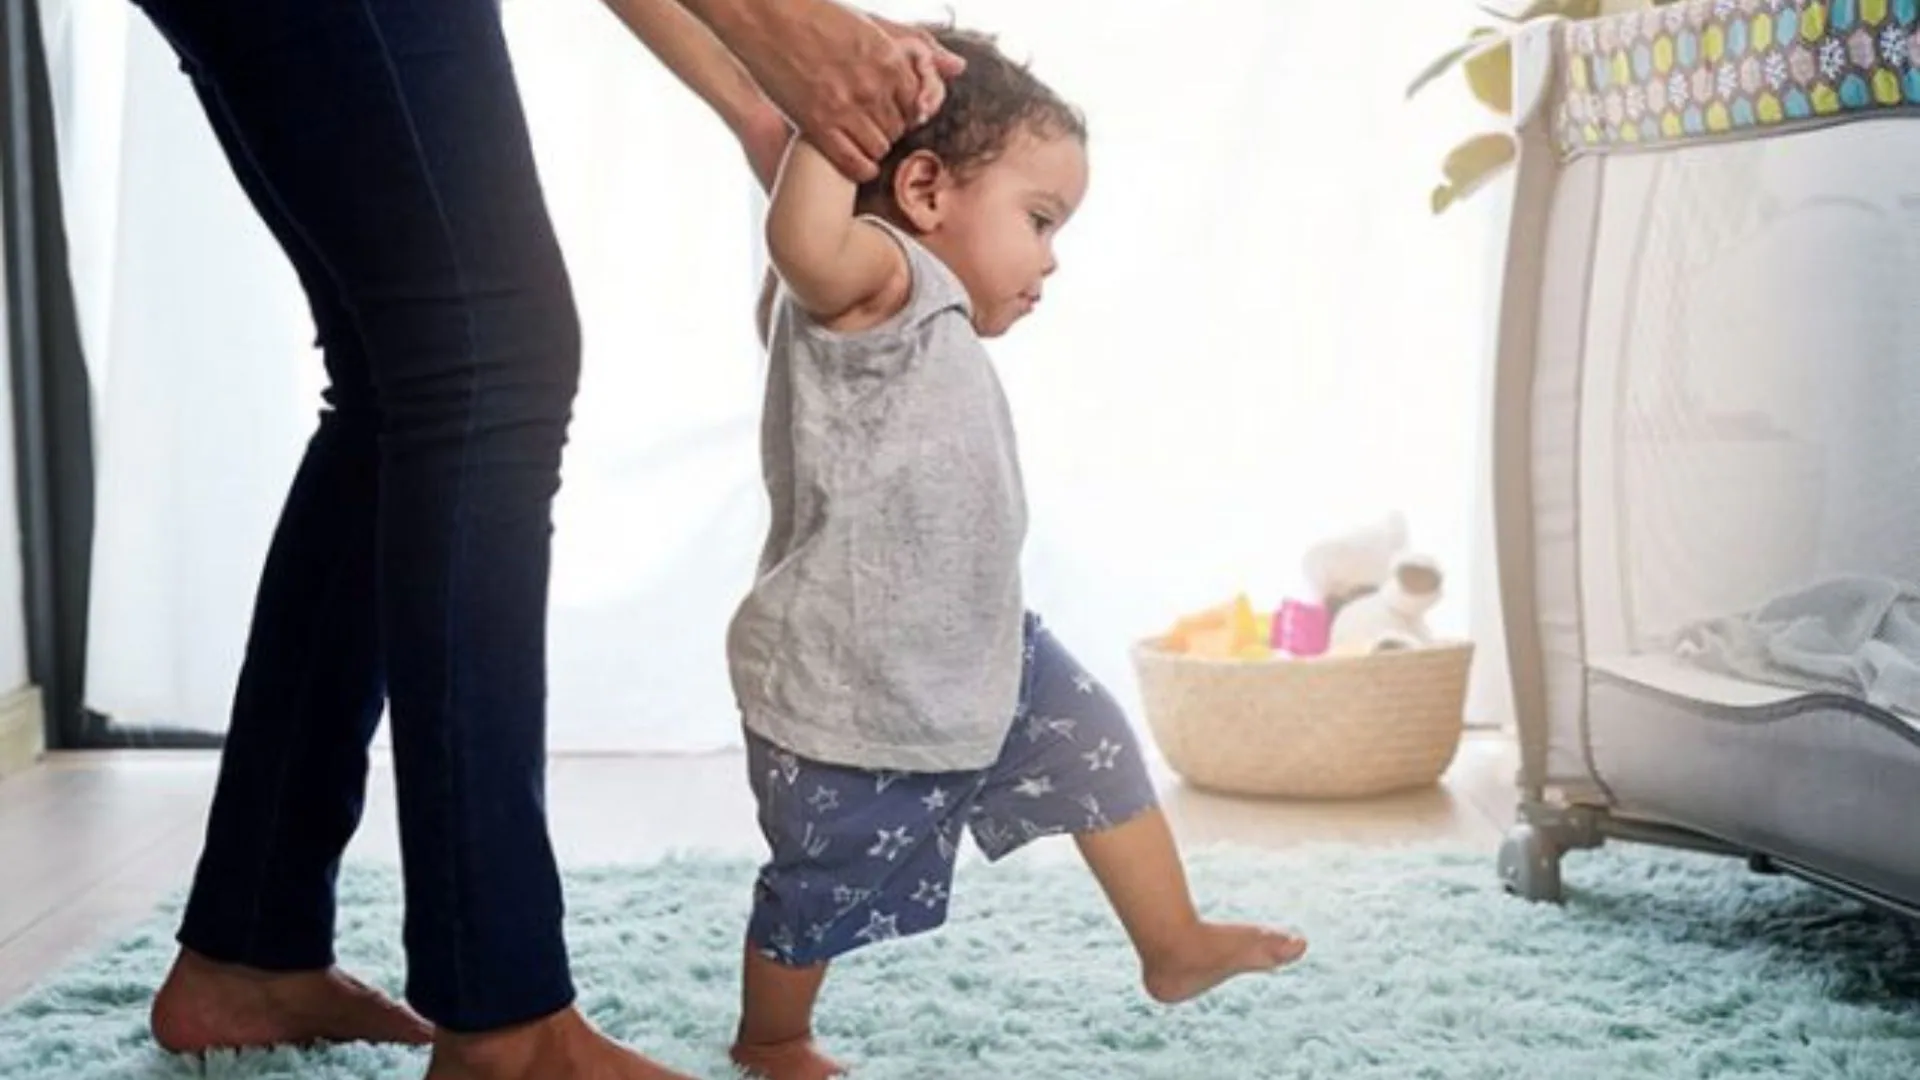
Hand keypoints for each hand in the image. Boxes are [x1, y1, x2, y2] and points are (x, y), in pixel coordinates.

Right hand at [714, 0, 963, 180]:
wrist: (765, 16)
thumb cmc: (815, 14)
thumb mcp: (871, 25)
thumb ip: (916, 47)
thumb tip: (959, 67)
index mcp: (889, 60)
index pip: (917, 105)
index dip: (904, 111)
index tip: (889, 109)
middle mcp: (873, 87)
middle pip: (900, 129)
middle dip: (890, 129)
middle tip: (870, 124)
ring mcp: (846, 109)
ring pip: (881, 148)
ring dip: (874, 147)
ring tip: (857, 137)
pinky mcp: (819, 127)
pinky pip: (855, 164)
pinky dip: (860, 168)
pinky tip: (852, 159)